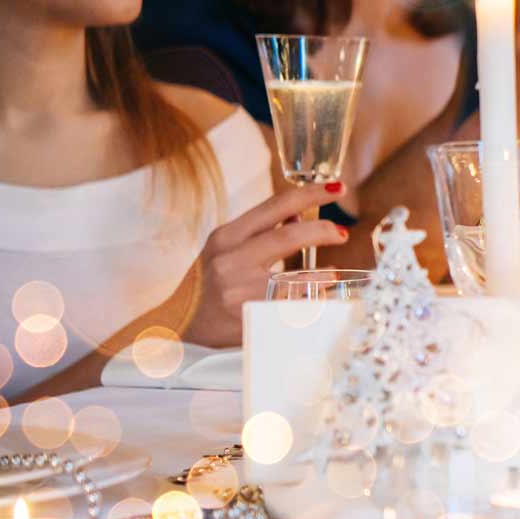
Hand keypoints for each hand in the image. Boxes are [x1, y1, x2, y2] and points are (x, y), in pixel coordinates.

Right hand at [175, 183, 345, 344]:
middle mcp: (230, 260)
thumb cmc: (207, 286)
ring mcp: (239, 291)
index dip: (311, 194)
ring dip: (322, 275)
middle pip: (290, 236)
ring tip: (331, 274)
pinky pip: (296, 307)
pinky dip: (314, 300)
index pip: (275, 206)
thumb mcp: (226, 250)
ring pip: (298, 278)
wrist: (178, 329)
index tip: (337, 188)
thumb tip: (300, 212)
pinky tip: (319, 298)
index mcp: (226, 237)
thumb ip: (260, 231)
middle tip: (341, 233)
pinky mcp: (250, 319)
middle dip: (323, 231)